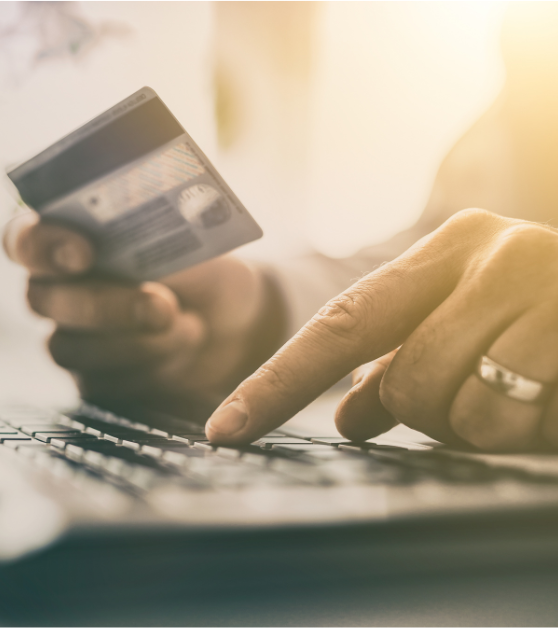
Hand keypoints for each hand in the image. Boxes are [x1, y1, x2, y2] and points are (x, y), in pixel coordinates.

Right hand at [3, 212, 284, 420]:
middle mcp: (59, 290)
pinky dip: (148, 369)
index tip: (83, 254)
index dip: (41, 246)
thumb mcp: (186, 240)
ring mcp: (73, 339)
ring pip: (68, 349)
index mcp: (69, 241)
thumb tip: (136, 214)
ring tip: (190, 329)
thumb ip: (148, 229)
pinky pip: (100, 384)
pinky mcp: (95, 381)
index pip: (24, 240)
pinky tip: (184, 348)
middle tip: (163, 306)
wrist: (234, 319)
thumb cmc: (203, 268)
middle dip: (103, 305)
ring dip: (134, 342)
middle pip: (41, 300)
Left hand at [205, 209, 557, 452]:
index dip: (275, 383)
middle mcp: (491, 253)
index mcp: (449, 249)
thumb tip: (348, 417)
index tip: (224, 430)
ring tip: (527, 389)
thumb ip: (406, 365)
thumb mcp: (474, 328)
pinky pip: (515, 418)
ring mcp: (543, 284)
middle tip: (480, 394)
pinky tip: (554, 394)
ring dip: (483, 425)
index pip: (338, 326)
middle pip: (400, 382)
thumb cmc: (554, 320)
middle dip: (428, 414)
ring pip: (455, 410)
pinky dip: (527, 428)